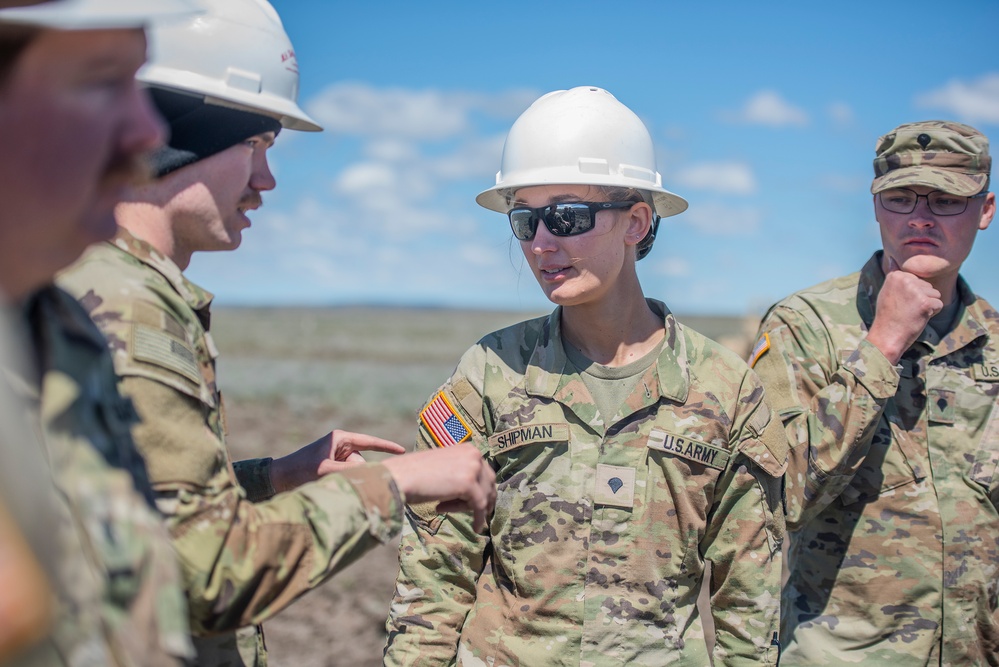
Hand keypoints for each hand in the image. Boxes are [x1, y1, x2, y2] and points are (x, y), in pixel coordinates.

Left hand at [270, 430, 406, 492]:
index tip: (402, 451)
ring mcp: (337, 455)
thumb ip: (350, 472)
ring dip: (347, 478)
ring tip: (328, 482)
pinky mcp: (332, 465)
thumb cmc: (301, 470)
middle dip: (356, 472)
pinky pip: (347, 474)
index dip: (387, 447)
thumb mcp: (327, 470)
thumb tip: (369, 475)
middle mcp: (340, 445)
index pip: (369, 442)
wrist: (280, 477)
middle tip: (339, 480)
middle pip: (361, 461)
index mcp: (340, 438)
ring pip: (354, 470)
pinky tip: (329, 484)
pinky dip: (343, 481)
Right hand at [381, 443, 496, 532]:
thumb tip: (475, 491)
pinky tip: (476, 528)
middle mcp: (474, 454)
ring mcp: (473, 468)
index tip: (468, 502)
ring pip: (484, 496)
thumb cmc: (416, 474)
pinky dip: (479, 519)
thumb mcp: (445, 467)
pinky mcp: (468, 484)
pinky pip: (480, 506)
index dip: (479, 490)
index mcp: (469, 448)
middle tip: (464, 510)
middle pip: (489, 484)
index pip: (484, 473)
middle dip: (479, 499)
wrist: (400, 477)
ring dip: (470, 507)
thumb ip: (461, 472)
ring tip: (446, 508)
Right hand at [866, 256, 942, 363]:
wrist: (887, 335)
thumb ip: (894, 275)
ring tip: (912, 314)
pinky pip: (939, 305)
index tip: (899, 303)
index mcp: (896, 275)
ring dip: (927, 306)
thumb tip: (893, 258)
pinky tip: (918, 318)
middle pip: (928, 287)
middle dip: (921, 299)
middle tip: (906, 310)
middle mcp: (905, 279)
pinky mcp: (925, 302)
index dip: (911, 295)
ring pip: (935, 295)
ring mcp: (915, 290)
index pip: (917, 280)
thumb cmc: (888, 315)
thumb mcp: (887, 291)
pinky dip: (931, 314)